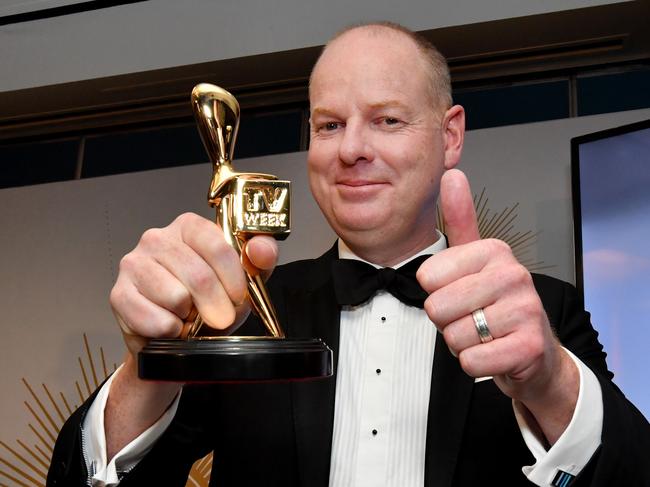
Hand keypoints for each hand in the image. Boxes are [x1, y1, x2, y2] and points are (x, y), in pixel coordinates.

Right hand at [109, 212, 277, 354]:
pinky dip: (170, 331)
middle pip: (198, 276)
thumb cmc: (210, 302)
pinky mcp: (118, 294)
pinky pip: (155, 319)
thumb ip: (260, 259)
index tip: (239, 299)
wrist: (176, 336)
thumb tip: (261, 248)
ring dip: (190, 318)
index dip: (233, 279)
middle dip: (216, 306)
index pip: (217, 246)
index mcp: (189, 227)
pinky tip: (170, 325)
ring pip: (176, 298)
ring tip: (188, 316)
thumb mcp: (244, 279)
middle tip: (219, 318)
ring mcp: (134, 264)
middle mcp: (157, 238)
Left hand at [416, 169, 577, 442]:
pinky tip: (495, 352)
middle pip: (436, 308)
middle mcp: (513, 274)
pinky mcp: (528, 346)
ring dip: (461, 343)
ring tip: (485, 334)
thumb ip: (461, 219)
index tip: (461, 293)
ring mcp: (525, 310)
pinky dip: (475, 364)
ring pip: (452, 336)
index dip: (435, 292)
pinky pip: (470, 360)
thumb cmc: (497, 304)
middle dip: (447, 321)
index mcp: (494, 251)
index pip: (426, 277)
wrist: (535, 352)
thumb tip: (452, 173)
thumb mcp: (477, 259)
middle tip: (473, 318)